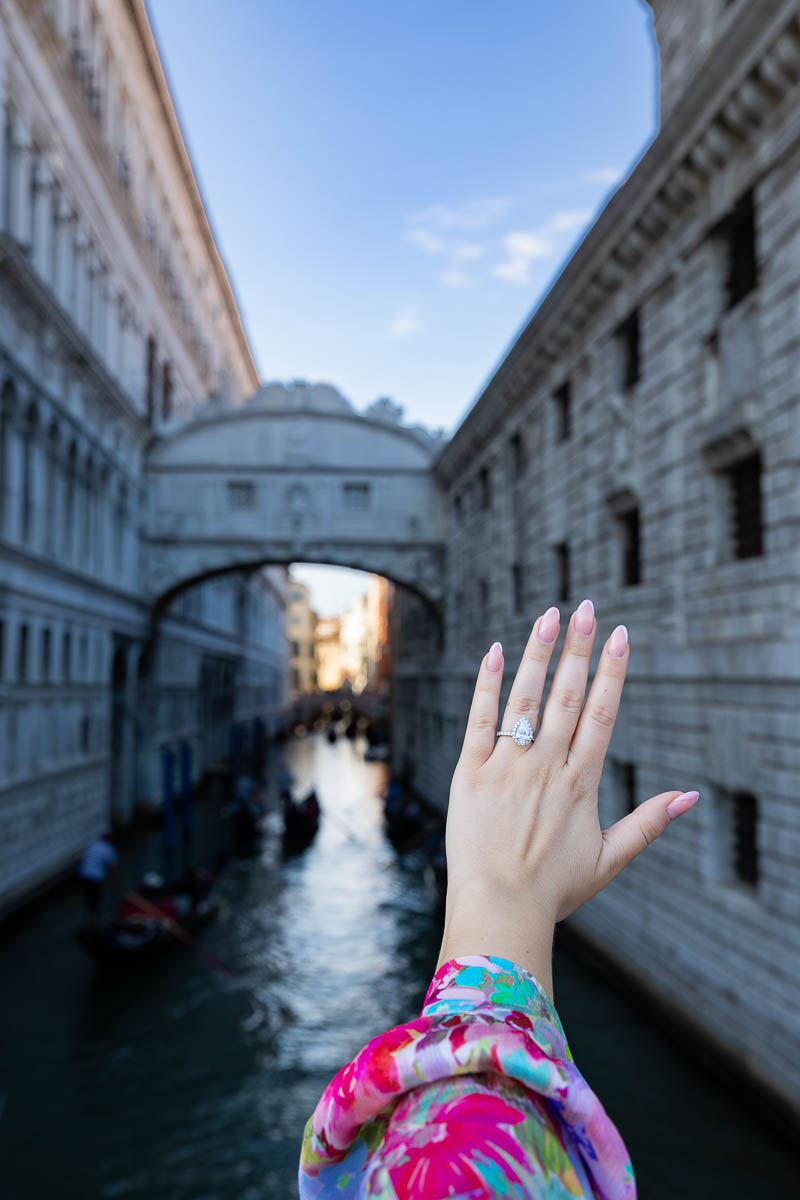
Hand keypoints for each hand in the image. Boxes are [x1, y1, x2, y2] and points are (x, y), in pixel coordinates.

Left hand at [437, 600, 699, 998]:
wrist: (499, 909)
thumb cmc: (553, 890)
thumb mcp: (609, 860)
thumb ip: (648, 824)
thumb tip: (690, 797)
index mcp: (580, 783)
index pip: (600, 714)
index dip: (612, 672)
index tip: (619, 636)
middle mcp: (546, 767)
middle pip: (566, 696)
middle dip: (578, 649)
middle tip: (586, 607)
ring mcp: (506, 766)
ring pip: (525, 699)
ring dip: (538, 654)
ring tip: (549, 616)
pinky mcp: (469, 772)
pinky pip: (479, 720)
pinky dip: (488, 685)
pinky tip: (496, 651)